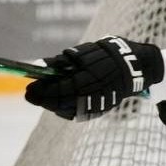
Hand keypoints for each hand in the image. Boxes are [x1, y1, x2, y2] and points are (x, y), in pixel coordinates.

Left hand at [25, 36, 163, 120]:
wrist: (136, 66)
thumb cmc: (109, 54)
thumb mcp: (85, 52)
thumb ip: (61, 62)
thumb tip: (40, 66)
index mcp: (88, 79)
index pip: (58, 90)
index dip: (41, 91)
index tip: (29, 88)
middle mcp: (93, 94)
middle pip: (60, 103)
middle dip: (44, 99)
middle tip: (32, 94)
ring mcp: (98, 104)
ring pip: (67, 110)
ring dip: (53, 105)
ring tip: (45, 97)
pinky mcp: (101, 108)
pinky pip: (78, 113)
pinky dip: (65, 109)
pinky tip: (60, 102)